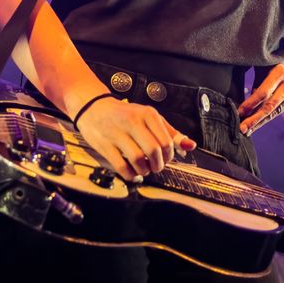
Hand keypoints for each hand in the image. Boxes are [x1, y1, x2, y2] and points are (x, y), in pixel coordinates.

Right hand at [75, 97, 196, 180]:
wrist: (93, 108)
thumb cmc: (125, 114)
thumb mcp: (149, 117)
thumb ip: (170, 132)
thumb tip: (190, 146)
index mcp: (148, 114)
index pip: (166, 141)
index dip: (169, 156)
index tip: (166, 159)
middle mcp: (133, 121)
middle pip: (154, 151)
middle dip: (158, 165)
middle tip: (156, 167)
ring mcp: (117, 133)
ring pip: (138, 160)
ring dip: (144, 171)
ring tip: (144, 170)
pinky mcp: (104, 145)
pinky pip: (121, 166)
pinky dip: (130, 175)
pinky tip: (133, 174)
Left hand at [238, 55, 283, 135]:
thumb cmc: (271, 55)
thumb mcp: (263, 62)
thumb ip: (256, 80)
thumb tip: (244, 101)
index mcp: (281, 71)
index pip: (264, 92)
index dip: (250, 104)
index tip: (238, 112)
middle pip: (270, 106)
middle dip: (254, 119)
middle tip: (241, 130)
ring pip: (274, 112)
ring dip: (259, 122)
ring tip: (246, 131)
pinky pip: (278, 111)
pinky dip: (266, 118)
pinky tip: (256, 124)